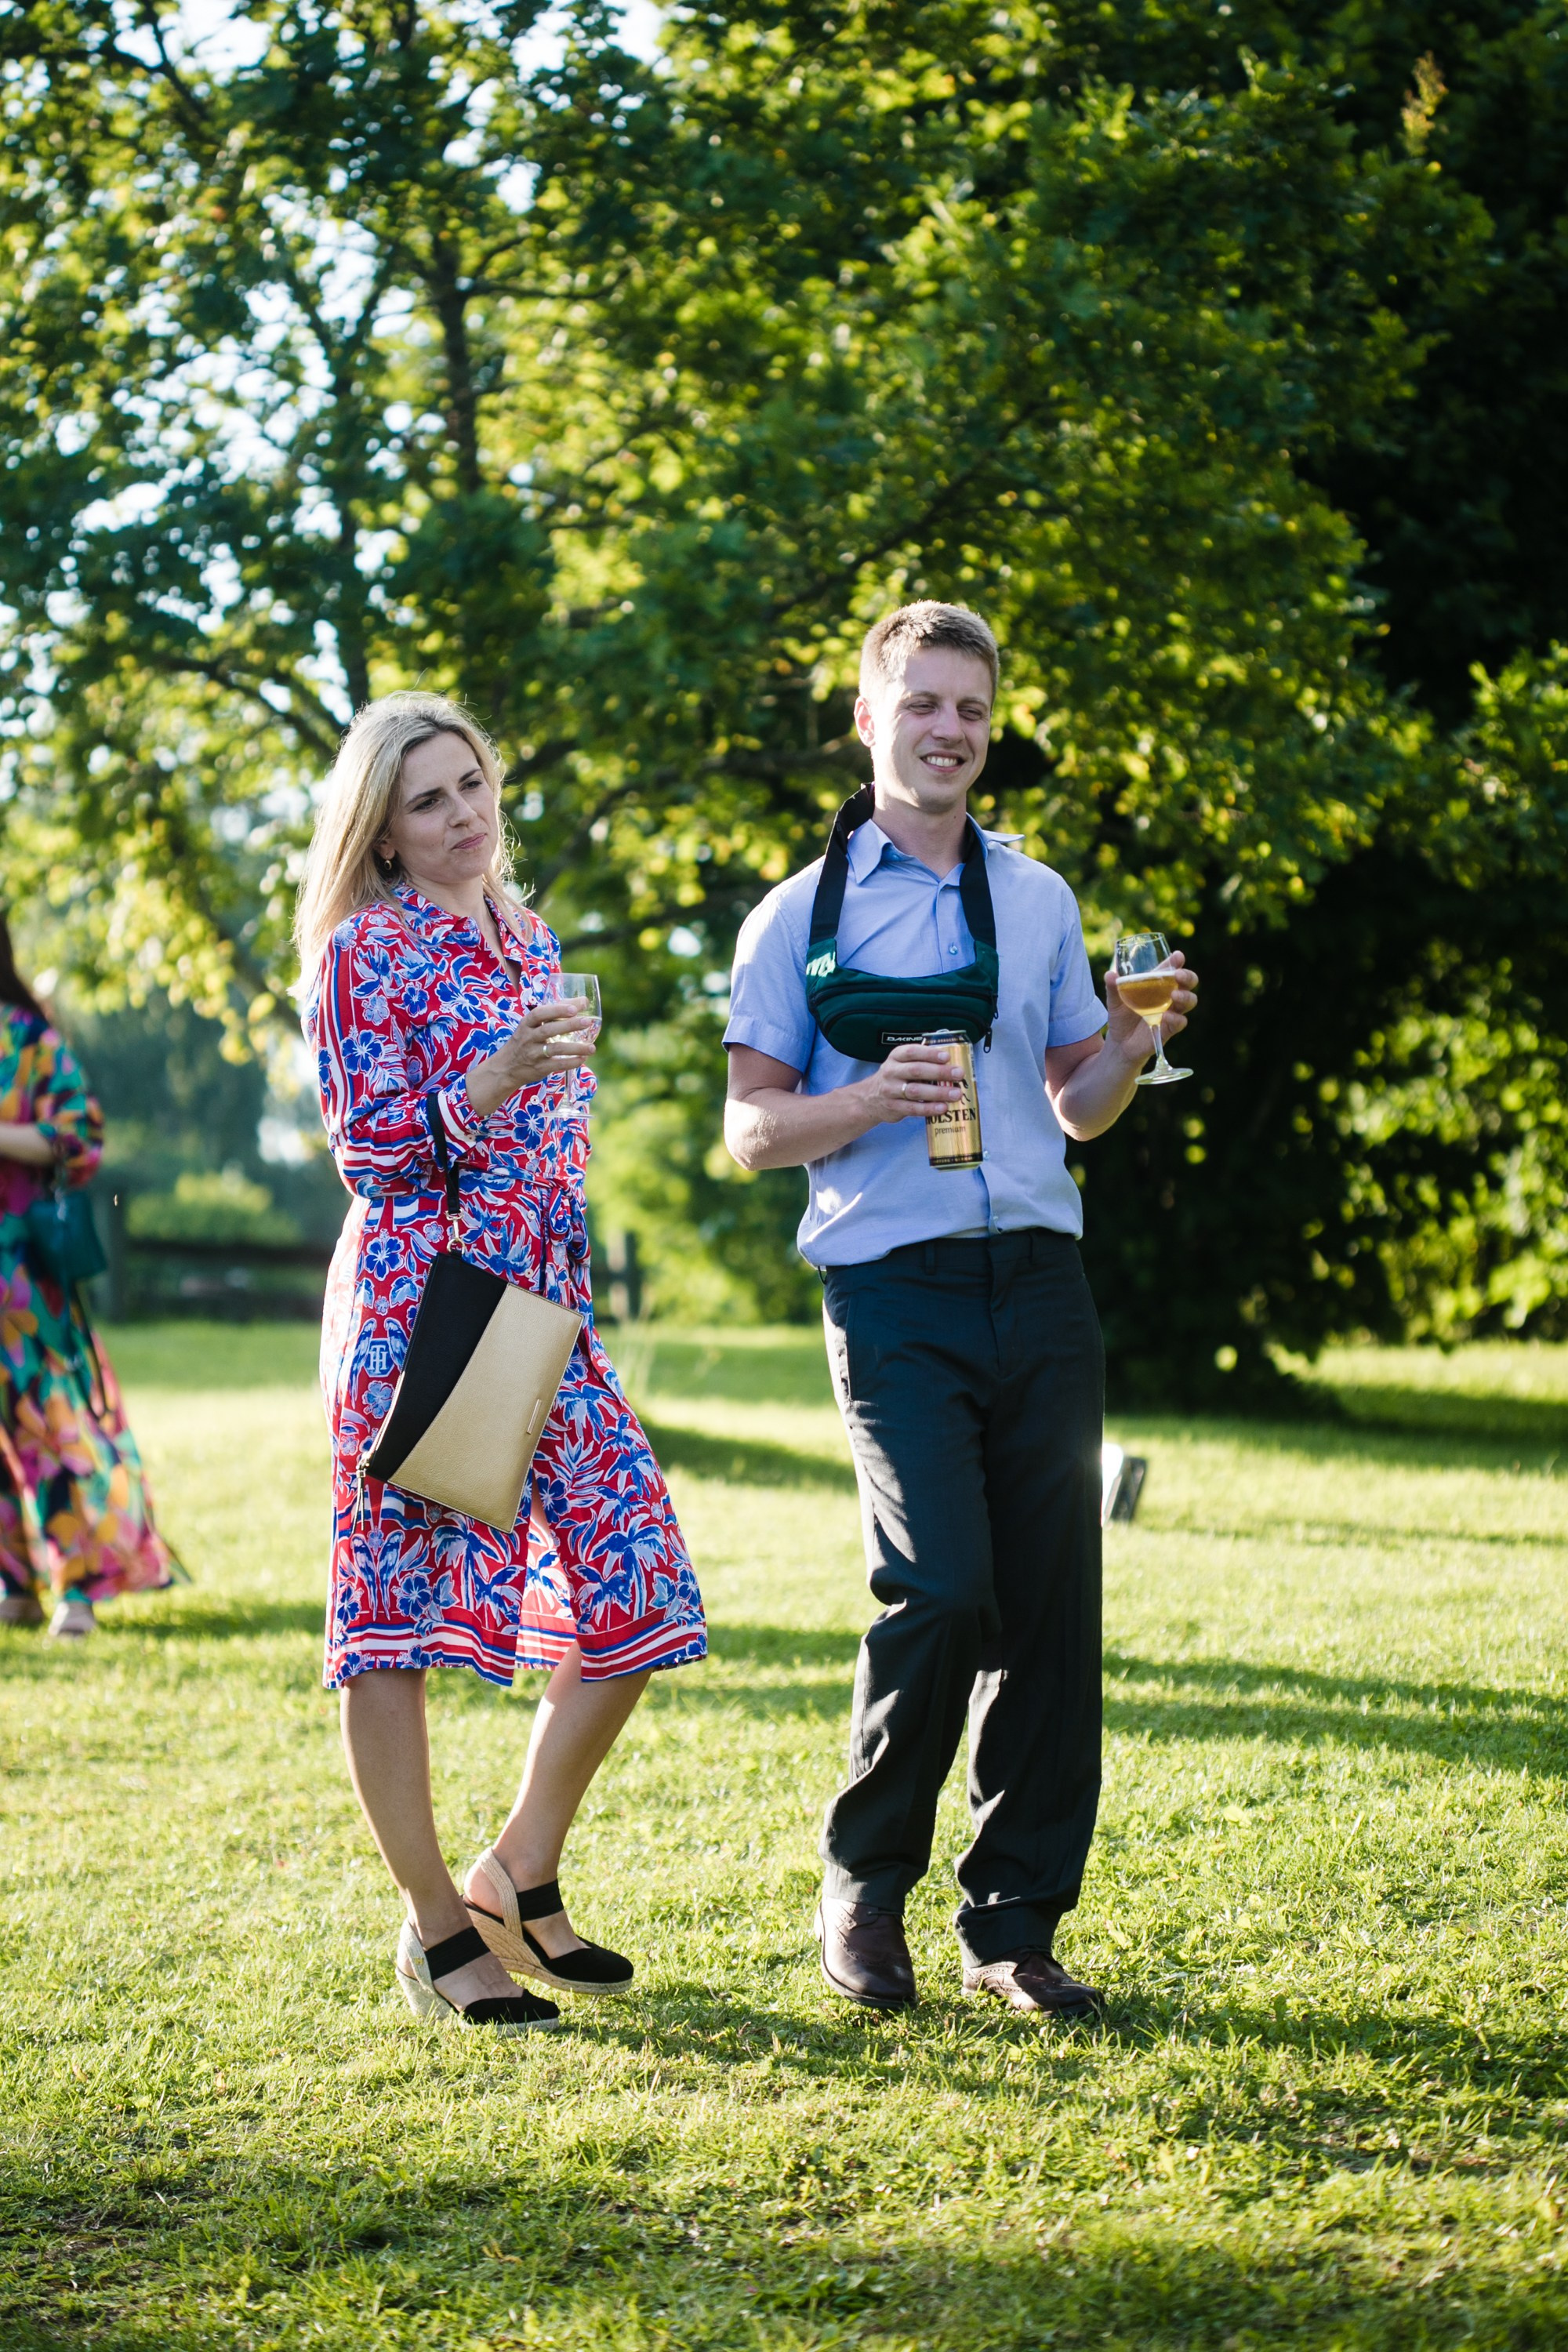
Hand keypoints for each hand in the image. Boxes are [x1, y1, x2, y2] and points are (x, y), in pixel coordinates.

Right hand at [468, 999, 596, 1116]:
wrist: (506, 1067)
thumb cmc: (526, 1040)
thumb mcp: (532, 1025)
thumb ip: (555, 1013)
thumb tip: (583, 1001)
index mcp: (527, 1023)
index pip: (540, 1013)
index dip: (557, 1010)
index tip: (574, 1008)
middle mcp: (528, 1037)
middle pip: (548, 1030)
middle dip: (569, 1025)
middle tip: (588, 1022)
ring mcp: (533, 1054)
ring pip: (555, 1049)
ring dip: (575, 1048)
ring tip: (592, 1047)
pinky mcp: (539, 1068)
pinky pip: (557, 1065)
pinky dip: (571, 1062)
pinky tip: (583, 1058)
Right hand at [863, 1041, 966, 1125]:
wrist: (870, 1098)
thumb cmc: (895, 1077)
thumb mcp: (901, 1064)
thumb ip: (921, 1061)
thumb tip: (952, 1063)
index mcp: (896, 1057)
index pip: (912, 1052)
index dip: (930, 1053)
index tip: (947, 1056)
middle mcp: (891, 1072)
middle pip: (916, 1070)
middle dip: (939, 1072)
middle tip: (958, 1074)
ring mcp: (891, 1091)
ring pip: (915, 1091)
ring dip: (938, 1092)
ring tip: (955, 1094)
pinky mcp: (893, 1107)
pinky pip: (913, 1108)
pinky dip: (929, 1108)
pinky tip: (942, 1108)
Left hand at [1104, 950, 1199, 1069]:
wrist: (1119, 1044)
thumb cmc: (1121, 1017)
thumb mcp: (1114, 1001)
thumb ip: (1113, 987)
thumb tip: (1109, 974)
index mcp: (1157, 985)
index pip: (1171, 969)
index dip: (1176, 962)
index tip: (1178, 956)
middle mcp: (1168, 997)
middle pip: (1188, 983)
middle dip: (1188, 977)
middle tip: (1179, 975)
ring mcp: (1171, 1012)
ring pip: (1189, 1001)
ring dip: (1185, 996)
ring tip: (1174, 995)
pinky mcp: (1169, 1029)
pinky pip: (1180, 1022)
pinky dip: (1176, 1018)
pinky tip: (1166, 1016)